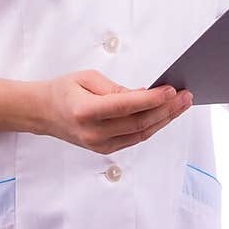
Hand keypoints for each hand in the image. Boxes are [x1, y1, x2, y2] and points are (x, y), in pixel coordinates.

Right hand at [39, 70, 192, 153]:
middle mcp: (94, 132)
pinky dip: (152, 126)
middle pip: (139, 123)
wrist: (43, 113)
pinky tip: (164, 114)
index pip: (127, 106)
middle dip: (167, 109)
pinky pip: (135, 138)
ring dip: (164, 119)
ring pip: (141, 134)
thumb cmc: (63, 91)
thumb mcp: (87, 78)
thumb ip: (116, 88)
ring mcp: (99, 145)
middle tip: (185, 96)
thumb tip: (144, 94)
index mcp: (86, 111)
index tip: (171, 90)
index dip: (152, 99)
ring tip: (181, 105)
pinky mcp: (105, 149)